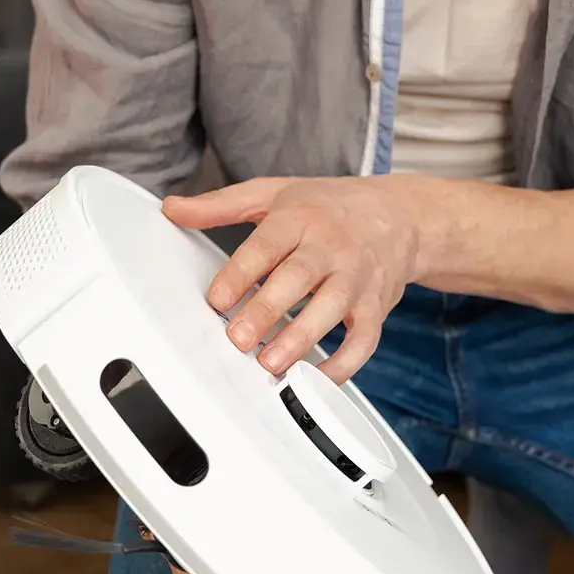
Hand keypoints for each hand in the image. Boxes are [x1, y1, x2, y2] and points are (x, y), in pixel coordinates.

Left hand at [163, 175, 431, 381]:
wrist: (401, 215)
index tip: (217, 299)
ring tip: (272, 364)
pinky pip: (364, 339)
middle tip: (238, 340)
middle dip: (268, 310)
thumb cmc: (330, 207)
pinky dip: (344, 363)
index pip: (268, 244)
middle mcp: (331, 246)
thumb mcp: (274, 193)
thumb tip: (173, 209)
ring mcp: (357, 277)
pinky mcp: (377, 305)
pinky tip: (316, 379)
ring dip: (302, 339)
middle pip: (299, 277)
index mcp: (300, 216)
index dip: (241, 272)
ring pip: (331, 309)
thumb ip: (222, 205)